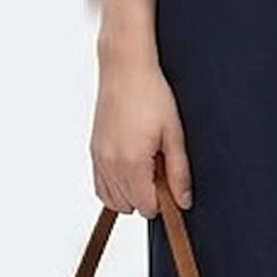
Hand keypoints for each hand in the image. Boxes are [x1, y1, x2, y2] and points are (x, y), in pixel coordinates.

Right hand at [91, 60, 190, 215]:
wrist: (125, 69)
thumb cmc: (150, 94)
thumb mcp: (174, 134)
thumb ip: (178, 173)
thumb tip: (183, 201)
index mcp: (132, 163)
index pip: (146, 207)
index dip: (163, 201)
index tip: (171, 183)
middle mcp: (110, 164)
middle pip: (129, 206)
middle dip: (147, 196)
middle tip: (160, 168)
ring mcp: (99, 158)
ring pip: (112, 200)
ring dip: (130, 193)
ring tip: (146, 167)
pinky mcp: (93, 150)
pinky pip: (100, 186)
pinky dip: (115, 186)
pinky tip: (130, 167)